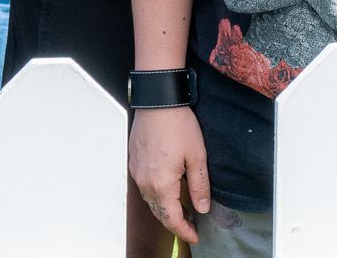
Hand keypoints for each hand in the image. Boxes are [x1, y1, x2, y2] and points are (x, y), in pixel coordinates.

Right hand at [128, 106, 210, 245]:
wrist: (158, 100)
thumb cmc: (177, 124)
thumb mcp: (197, 156)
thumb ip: (199, 185)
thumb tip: (202, 208)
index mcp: (161, 184)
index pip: (172, 219)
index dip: (184, 230)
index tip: (195, 235)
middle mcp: (145, 182)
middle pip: (159, 213)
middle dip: (175, 222)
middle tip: (191, 226)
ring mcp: (137, 172)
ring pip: (150, 201)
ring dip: (164, 209)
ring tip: (181, 210)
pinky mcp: (134, 162)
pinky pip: (144, 187)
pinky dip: (156, 195)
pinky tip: (167, 189)